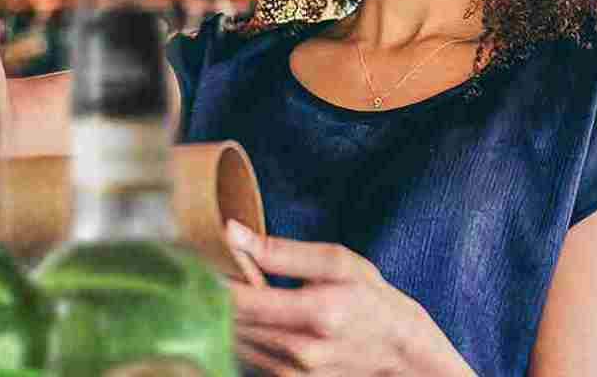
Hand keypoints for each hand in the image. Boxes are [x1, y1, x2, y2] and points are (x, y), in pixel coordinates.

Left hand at [224, 222, 472, 375]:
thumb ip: (282, 251)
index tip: (196, 259)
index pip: (239, 299)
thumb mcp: (338, 263)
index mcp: (315, 312)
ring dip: (224, 317)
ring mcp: (294, 373)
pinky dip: (242, 336)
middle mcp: (301, 350)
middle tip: (204, 269)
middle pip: (230, 322)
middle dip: (211, 294)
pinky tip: (251, 319)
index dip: (209, 279)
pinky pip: (247, 358)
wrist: (400, 353)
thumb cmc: (371, 300)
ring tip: (228, 290)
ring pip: (234, 342)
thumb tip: (232, 233)